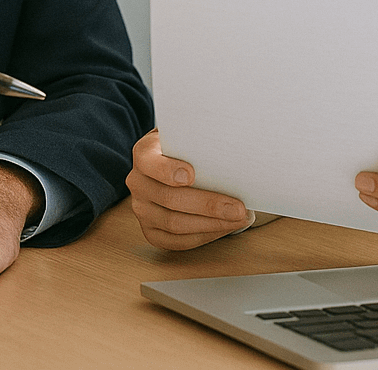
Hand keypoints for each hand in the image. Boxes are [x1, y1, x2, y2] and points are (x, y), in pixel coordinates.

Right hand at [126, 129, 250, 248]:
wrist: (174, 162)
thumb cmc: (188, 148)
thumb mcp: (190, 136)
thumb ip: (201, 140)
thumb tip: (232, 147)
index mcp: (145, 154)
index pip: (149, 162)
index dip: (167, 170)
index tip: (191, 174)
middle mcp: (138, 182)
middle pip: (170, 199)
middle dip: (208, 205)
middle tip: (238, 208)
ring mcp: (142, 209)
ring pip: (175, 224)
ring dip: (211, 224)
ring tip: (239, 219)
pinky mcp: (151, 231)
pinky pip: (177, 242)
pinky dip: (204, 236)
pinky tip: (224, 228)